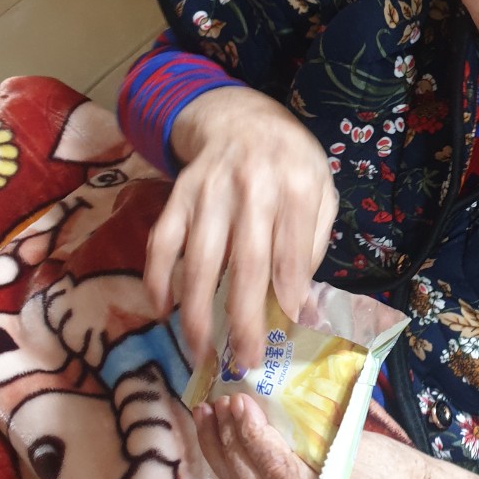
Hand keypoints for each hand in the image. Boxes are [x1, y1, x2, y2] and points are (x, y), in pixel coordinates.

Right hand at [144, 85, 337, 367]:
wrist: (242, 118)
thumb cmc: (290, 164)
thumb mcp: (320, 190)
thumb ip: (312, 242)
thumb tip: (299, 303)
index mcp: (296, 188)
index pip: (291, 253)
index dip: (288, 296)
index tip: (283, 333)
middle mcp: (252, 188)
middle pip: (247, 264)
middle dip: (244, 319)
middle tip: (243, 360)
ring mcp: (210, 192)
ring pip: (200, 260)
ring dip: (197, 311)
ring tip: (200, 350)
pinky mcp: (178, 196)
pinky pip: (163, 241)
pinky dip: (158, 278)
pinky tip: (162, 309)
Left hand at [192, 394, 398, 478]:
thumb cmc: (390, 465)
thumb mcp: (355, 440)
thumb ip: (312, 431)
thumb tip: (267, 398)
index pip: (277, 469)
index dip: (251, 433)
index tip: (238, 401)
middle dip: (227, 443)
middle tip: (217, 405)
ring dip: (222, 458)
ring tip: (210, 420)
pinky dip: (237, 475)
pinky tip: (225, 448)